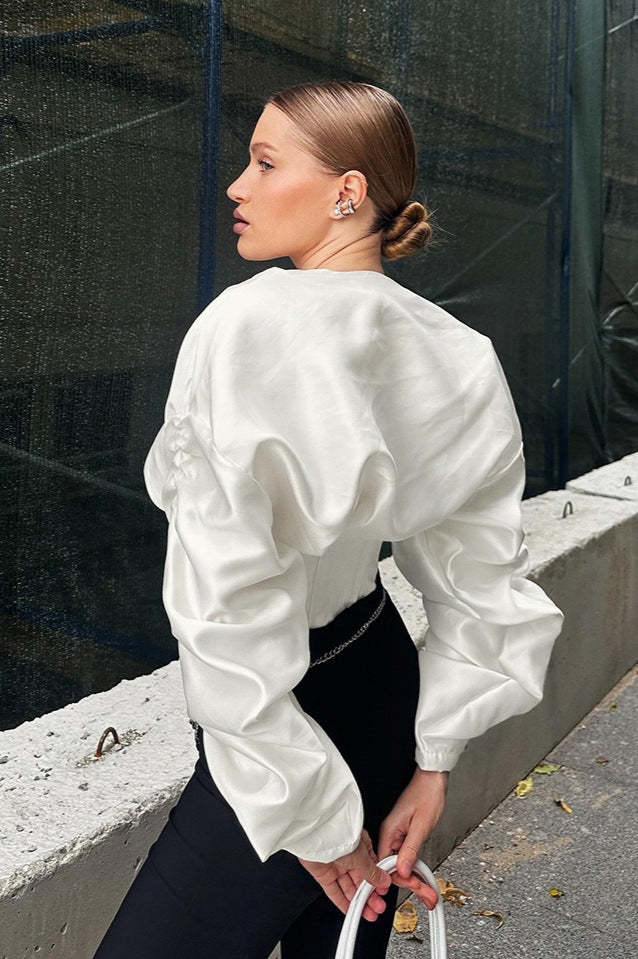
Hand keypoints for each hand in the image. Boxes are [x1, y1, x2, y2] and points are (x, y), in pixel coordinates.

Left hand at [298, 828, 392, 922]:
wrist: (317, 837)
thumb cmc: (341, 837)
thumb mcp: (362, 857)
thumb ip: (372, 872)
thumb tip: (384, 881)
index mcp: (360, 847)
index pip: (371, 868)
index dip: (376, 882)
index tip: (382, 893)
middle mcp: (348, 856)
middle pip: (360, 880)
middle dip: (370, 895)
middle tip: (377, 907)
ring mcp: (335, 865)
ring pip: (349, 888)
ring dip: (359, 902)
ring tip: (368, 913)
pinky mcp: (323, 874)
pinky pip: (334, 891)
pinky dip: (342, 902)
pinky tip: (350, 910)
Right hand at [377, 767, 448, 909]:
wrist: (432, 777)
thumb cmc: (427, 794)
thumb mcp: (422, 825)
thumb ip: (411, 850)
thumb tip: (403, 871)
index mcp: (389, 831)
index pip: (387, 865)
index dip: (400, 880)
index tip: (415, 888)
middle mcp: (389, 833)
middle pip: (393, 867)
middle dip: (410, 883)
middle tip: (427, 894)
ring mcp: (396, 833)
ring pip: (400, 863)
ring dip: (413, 877)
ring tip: (428, 890)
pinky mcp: (403, 833)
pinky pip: (405, 855)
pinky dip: (414, 867)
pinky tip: (421, 875)